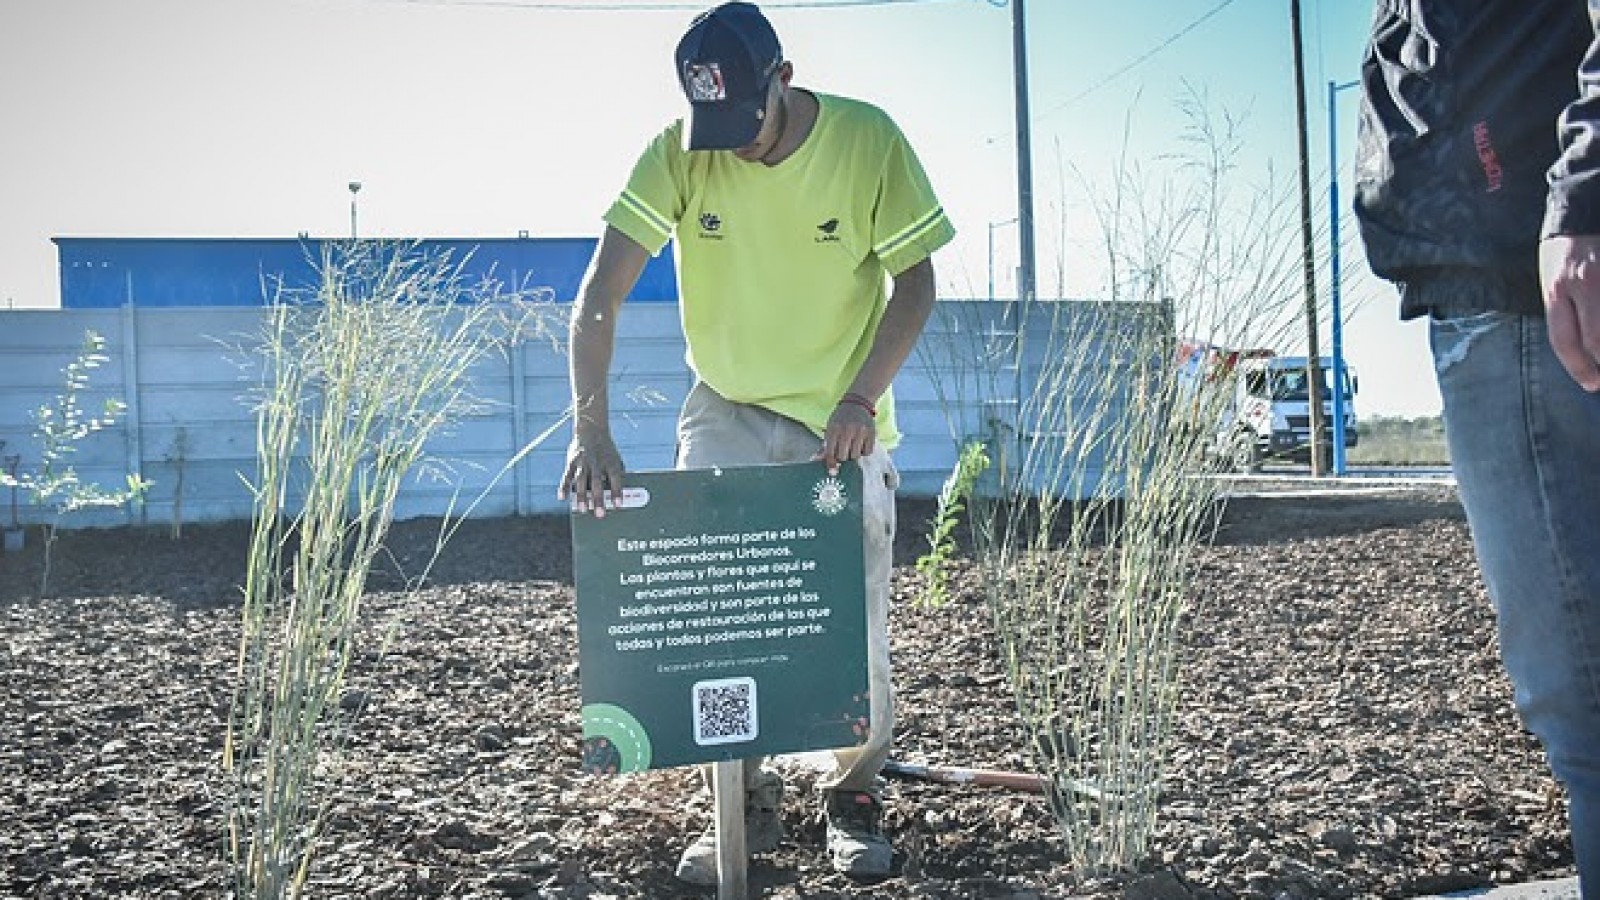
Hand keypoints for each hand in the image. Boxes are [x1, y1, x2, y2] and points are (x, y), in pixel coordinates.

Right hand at [560, 431, 625, 516]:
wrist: (592, 429)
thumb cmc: (607, 451)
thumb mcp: (616, 459)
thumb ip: (617, 476)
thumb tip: (621, 496)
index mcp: (610, 462)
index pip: (615, 479)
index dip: (617, 492)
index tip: (618, 506)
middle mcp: (596, 462)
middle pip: (597, 482)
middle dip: (598, 499)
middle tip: (600, 514)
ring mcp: (583, 461)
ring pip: (581, 480)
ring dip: (581, 495)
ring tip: (581, 509)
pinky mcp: (571, 461)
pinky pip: (567, 475)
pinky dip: (564, 487)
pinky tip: (562, 497)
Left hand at [818, 400, 875, 474]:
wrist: (858, 402)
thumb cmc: (841, 418)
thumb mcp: (830, 427)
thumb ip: (826, 445)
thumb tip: (818, 461)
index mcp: (834, 429)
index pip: (830, 452)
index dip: (830, 463)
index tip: (832, 470)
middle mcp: (847, 430)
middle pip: (843, 456)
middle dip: (842, 457)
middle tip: (844, 452)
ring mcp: (860, 431)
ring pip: (855, 455)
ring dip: (853, 455)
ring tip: (852, 446)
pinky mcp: (872, 433)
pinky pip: (867, 452)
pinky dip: (864, 451)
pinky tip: (861, 444)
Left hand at [1538, 235, 1599, 391]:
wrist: (1583, 211)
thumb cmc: (1563, 251)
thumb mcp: (1552, 281)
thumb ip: (1563, 311)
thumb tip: (1581, 350)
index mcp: (1556, 290)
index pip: (1565, 341)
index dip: (1578, 368)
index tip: (1590, 384)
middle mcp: (1584, 286)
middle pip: (1596, 340)